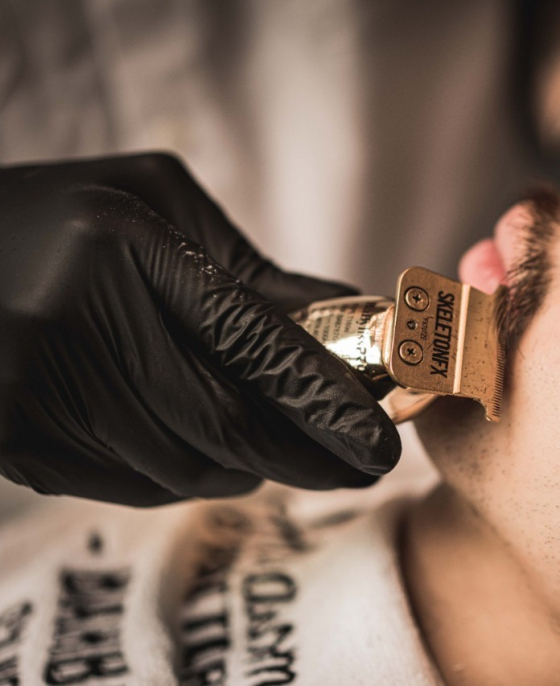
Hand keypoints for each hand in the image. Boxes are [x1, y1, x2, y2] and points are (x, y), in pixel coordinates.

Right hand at [0, 153, 400, 505]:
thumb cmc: (67, 216)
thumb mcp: (159, 206)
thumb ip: (249, 268)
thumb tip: (348, 319)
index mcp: (124, 243)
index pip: (253, 343)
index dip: (326, 402)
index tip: (381, 440)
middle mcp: (75, 315)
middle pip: (224, 423)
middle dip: (307, 457)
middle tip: (358, 467)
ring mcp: (33, 383)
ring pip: (182, 467)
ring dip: (250, 470)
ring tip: (285, 455)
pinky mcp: (11, 436)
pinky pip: (131, 486)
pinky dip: (187, 480)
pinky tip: (214, 459)